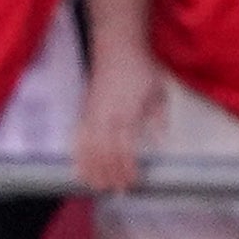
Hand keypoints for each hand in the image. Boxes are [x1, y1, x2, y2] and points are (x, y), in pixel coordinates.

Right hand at [74, 60, 161, 193]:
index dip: (127, 168)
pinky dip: (78, 154)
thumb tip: (161, 141)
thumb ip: (158, 118)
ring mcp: (93, 113)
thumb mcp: (158, 93)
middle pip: (105, 153)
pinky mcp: (85, 109)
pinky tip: (78, 167)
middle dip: (110, 174)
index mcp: (126, 114)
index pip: (125, 149)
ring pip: (89, 148)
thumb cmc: (141, 69)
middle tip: (117, 192)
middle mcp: (106, 116)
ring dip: (93, 169)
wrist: (117, 47)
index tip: (133, 183)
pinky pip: (78, 136)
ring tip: (96, 187)